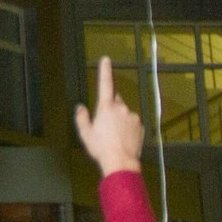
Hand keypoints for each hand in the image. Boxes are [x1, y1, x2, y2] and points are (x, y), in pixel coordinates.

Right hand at [74, 55, 144, 177]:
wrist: (121, 162)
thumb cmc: (100, 147)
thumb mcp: (85, 134)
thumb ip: (82, 118)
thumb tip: (80, 107)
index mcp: (106, 107)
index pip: (105, 84)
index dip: (105, 70)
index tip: (106, 59)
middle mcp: (121, 107)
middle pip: (115, 100)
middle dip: (111, 106)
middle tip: (105, 123)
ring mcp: (132, 116)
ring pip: (124, 112)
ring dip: (120, 118)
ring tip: (115, 135)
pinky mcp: (140, 125)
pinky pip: (132, 122)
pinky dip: (128, 126)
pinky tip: (123, 138)